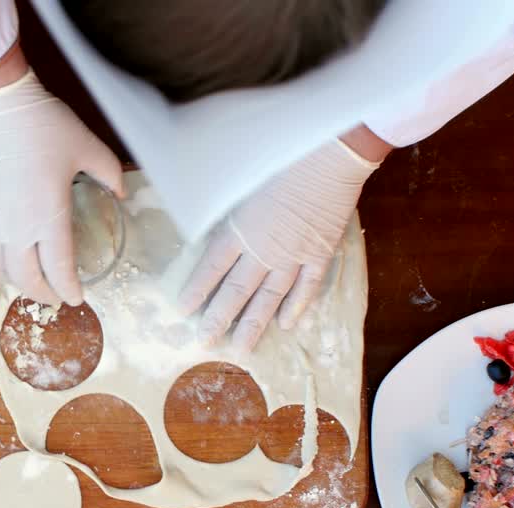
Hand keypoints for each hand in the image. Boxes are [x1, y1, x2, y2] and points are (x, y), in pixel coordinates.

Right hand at [0, 50, 122, 306]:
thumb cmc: (42, 125)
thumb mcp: (86, 146)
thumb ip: (108, 173)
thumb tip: (120, 192)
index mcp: (48, 218)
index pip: (59, 270)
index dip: (69, 290)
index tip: (77, 298)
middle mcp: (16, 228)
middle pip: (27, 279)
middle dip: (43, 294)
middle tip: (55, 297)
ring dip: (16, 282)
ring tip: (29, 282)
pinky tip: (3, 257)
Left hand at [177, 134, 384, 350]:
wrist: (331, 153)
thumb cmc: (282, 155)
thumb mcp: (240, 175)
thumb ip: (221, 199)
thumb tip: (198, 207)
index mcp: (240, 229)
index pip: (211, 267)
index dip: (196, 289)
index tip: (182, 310)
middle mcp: (264, 250)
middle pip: (236, 291)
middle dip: (218, 319)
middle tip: (205, 342)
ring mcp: (295, 255)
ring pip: (270, 297)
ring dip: (254, 324)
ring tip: (241, 348)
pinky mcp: (321, 252)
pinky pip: (307, 286)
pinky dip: (297, 306)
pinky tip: (287, 325)